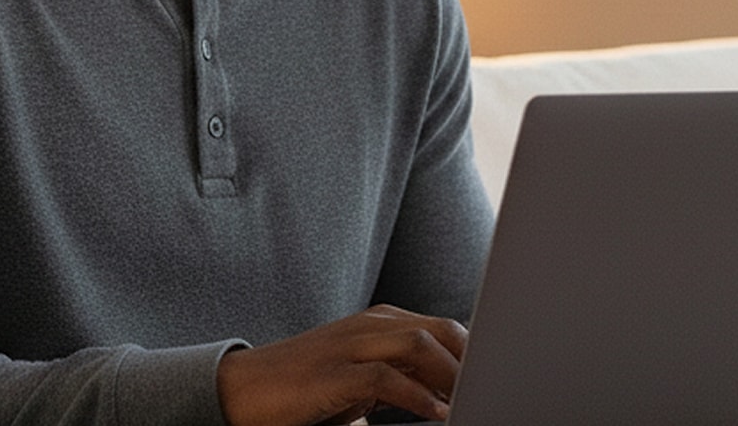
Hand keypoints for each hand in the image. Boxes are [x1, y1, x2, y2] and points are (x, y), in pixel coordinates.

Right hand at [216, 304, 468, 425]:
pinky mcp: (331, 373)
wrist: (240, 391)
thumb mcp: (360, 380)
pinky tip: (437, 414)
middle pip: (439, 330)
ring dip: (452, 375)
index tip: (498, 378)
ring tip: (473, 400)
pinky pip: (385, 377)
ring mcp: (348, 346)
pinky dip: (417, 396)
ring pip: (418, 344)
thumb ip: (401, 378)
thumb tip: (446, 393)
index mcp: (378, 324)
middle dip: (472, 360)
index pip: (442, 327)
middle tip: (492, 390)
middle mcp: (367, 327)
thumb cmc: (303, 390)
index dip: (475, 352)